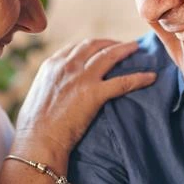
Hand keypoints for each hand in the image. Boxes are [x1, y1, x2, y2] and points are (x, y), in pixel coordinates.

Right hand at [13, 39, 155, 170]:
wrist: (38, 140)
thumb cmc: (33, 127)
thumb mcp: (38, 96)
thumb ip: (50, 85)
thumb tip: (56, 89)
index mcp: (51, 65)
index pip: (76, 47)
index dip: (92, 45)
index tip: (102, 47)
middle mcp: (67, 65)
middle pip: (94, 45)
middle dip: (110, 43)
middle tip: (122, 46)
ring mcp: (81, 78)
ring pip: (109, 56)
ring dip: (125, 50)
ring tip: (137, 48)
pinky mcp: (94, 93)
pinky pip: (122, 82)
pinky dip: (139, 78)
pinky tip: (150, 77)